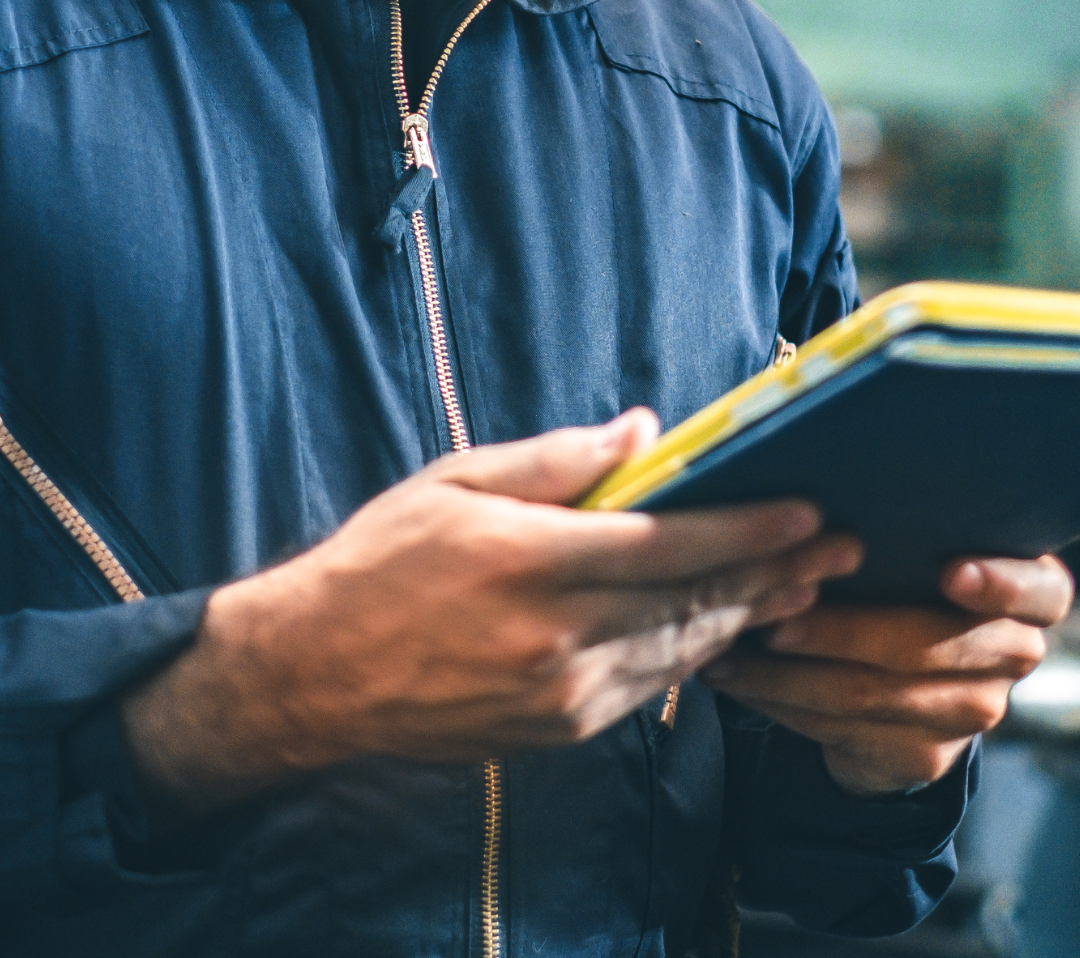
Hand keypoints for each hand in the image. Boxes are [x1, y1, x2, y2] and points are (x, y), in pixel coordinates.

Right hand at [121, 411, 859, 811]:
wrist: (316, 676)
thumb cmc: (382, 561)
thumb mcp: (456, 482)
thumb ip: (556, 460)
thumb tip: (644, 431)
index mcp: (531, 561)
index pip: (669, 545)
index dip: (747, 530)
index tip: (807, 510)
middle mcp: (555, 636)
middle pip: (693, 603)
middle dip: (775, 574)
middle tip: (842, 548)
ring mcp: (559, 694)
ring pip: (681, 652)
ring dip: (749, 617)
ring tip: (806, 586)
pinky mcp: (556, 730)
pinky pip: (647, 689)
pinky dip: (696, 655)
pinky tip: (727, 631)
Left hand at [701, 553, 1073, 794]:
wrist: (905, 684)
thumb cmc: (901, 582)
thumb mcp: (914, 552)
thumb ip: (901, 532)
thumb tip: (821, 503)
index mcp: (1028, 594)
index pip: (1039, 589)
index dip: (999, 582)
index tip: (949, 571)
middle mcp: (1013, 654)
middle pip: (927, 646)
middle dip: (840, 632)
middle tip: (773, 618)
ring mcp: (973, 712)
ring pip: (871, 693)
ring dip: (787, 674)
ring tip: (728, 649)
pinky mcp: (927, 755)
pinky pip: (844, 729)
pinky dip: (782, 703)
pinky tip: (739, 680)